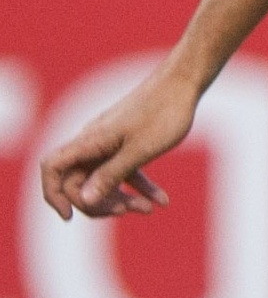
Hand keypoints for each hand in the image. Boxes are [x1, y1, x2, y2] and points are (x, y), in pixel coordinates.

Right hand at [39, 65, 200, 219]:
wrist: (185, 81)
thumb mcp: (140, 150)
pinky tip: (162, 201)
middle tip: (126, 212)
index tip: (70, 216)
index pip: (52, 168)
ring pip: (104, 179)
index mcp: (89, 141)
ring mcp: (110, 143)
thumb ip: (111, 174)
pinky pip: (126, 170)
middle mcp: (93, 142)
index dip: (53, 194)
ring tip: (148, 210)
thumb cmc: (164, 112)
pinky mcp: (128, 143)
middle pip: (79, 182)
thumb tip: (84, 200)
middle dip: (98, 203)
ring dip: (121, 198)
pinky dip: (140, 186)